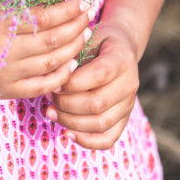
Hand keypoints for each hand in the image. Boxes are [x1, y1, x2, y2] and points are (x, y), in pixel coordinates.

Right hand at [0, 0, 91, 99]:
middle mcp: (0, 53)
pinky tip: (71, 62)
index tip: (81, 2)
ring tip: (83, 35)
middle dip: (76, 28)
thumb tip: (60, 4)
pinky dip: (60, 75)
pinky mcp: (4, 92)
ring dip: (73, 49)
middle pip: (52, 42)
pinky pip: (41, 86)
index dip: (67, 10)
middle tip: (87, 17)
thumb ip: (22, 9)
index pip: (44, 18)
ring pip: (52, 64)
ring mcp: (3, 76)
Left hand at [45, 23, 138, 148]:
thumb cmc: (95, 42)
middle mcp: (130, 83)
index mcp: (122, 59)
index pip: (99, 75)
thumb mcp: (85, 38)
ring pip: (101, 123)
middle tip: (49, 97)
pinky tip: (68, 133)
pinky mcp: (124, 120)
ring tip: (51, 113)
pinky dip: (87, 141)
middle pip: (98, 103)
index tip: (53, 82)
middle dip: (66, 104)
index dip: (72, 83)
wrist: (120, 48)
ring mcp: (129, 104)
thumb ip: (73, 55)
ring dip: (71, 122)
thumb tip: (53, 78)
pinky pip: (108, 139)